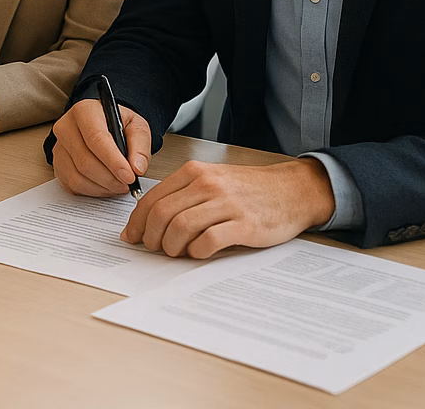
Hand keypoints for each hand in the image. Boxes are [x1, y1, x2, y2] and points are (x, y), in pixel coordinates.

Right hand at [50, 97, 150, 195]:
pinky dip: (93, 191)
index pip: (96, 138)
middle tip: (128, 184)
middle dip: (110, 178)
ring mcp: (59, 147)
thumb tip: (136, 168)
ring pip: (77, 176)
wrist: (103, 126)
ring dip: (103, 187)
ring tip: (119, 185)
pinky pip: (72, 185)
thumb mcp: (137, 126)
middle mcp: (66, 127)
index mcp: (84, 111)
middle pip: (85, 161)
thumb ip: (140, 145)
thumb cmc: (118, 124)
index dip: (113, 161)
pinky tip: (106, 185)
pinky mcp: (57, 165)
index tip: (129, 176)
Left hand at [122, 159, 336, 257]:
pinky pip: (209, 241)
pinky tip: (199, 253)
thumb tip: (149, 220)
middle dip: (151, 237)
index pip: (152, 198)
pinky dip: (197, 251)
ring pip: (180, 227)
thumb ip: (183, 195)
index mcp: (194, 172)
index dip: (137, 221)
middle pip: (162, 214)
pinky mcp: (244, 224)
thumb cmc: (248, 189)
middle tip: (154, 248)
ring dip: (171, 246)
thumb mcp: (211, 180)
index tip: (132, 236)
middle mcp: (207, 185)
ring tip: (176, 252)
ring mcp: (226, 204)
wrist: (292, 190)